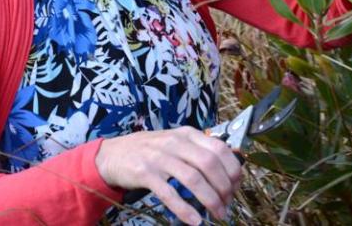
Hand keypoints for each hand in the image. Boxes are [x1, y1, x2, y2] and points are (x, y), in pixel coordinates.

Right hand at [95, 127, 241, 224]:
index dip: (232, 168)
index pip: (219, 148)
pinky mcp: (145, 174)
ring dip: (209, 200)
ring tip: (217, 214)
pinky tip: (195, 221)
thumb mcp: (176, 142)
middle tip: (227, 204)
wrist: (114, 154)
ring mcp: (160, 157)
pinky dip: (185, 209)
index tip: (236, 186)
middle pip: (209, 163)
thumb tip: (226, 170)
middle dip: (223, 187)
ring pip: (193, 178)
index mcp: (187, 134)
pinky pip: (169, 193)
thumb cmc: (151, 150)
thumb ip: (197, 150)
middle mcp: (176, 142)